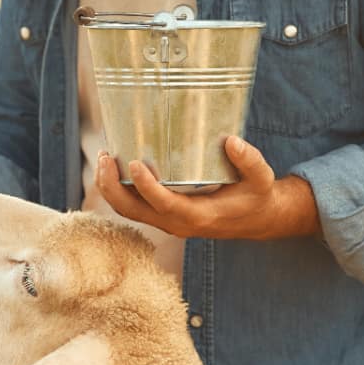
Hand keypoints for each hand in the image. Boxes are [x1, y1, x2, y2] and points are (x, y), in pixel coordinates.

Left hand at [95, 136, 319, 239]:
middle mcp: (177, 223)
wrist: (256, 219)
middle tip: (105, 157)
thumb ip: (249, 160)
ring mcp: (167, 222)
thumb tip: (231, 141)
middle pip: (133, 211)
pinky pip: (132, 207)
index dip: (146, 186)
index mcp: (198, 216)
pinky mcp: (162, 216)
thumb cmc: (256, 196)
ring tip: (103, 158)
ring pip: (127, 211)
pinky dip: (117, 190)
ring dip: (109, 187)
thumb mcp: (261, 178)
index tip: (134, 163)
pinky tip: (112, 167)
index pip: (164, 205)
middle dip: (112, 186)